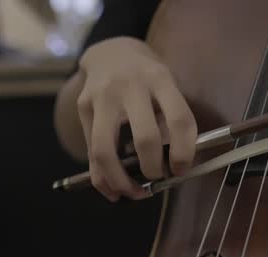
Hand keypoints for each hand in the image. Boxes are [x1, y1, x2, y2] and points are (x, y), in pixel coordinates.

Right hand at [77, 37, 196, 200]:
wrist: (111, 52)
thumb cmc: (148, 77)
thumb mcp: (167, 86)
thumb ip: (172, 120)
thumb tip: (176, 168)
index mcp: (160, 79)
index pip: (179, 120)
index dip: (184, 152)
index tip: (182, 169)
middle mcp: (130, 87)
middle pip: (145, 139)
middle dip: (154, 169)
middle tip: (158, 178)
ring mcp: (102, 98)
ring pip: (106, 151)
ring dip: (122, 181)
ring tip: (135, 193)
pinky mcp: (83, 108)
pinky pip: (91, 152)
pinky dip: (102, 179)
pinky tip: (113, 191)